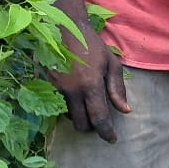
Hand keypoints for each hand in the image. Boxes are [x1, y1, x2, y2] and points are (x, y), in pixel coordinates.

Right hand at [52, 27, 129, 141]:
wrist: (62, 27)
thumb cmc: (91, 44)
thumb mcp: (111, 63)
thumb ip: (117, 89)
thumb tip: (125, 110)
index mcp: (90, 85)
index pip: (99, 118)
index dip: (106, 132)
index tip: (112, 139)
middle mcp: (70, 90)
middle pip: (80, 124)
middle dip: (91, 127)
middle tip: (99, 120)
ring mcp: (54, 88)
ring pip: (67, 116)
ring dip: (78, 116)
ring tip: (87, 105)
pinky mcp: (42, 85)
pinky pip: (56, 105)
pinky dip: (67, 106)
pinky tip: (74, 96)